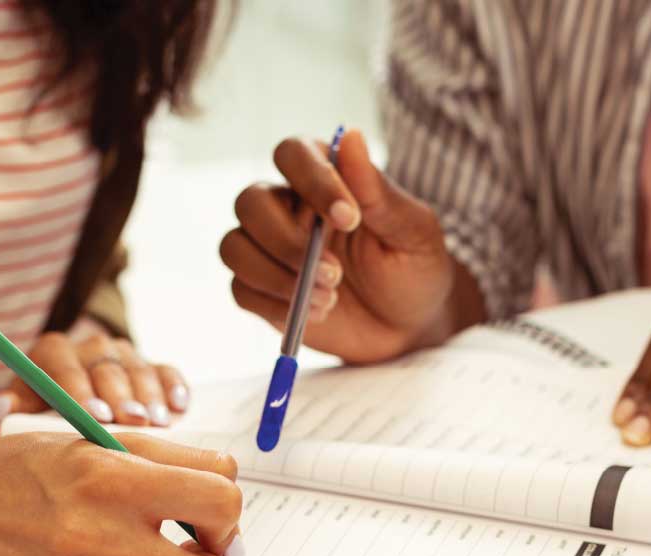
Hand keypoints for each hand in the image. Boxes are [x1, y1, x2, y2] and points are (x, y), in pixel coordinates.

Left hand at [0, 332, 189, 433]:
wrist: (66, 402)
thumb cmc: (36, 415)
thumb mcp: (13, 411)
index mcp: (51, 353)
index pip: (65, 368)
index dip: (80, 392)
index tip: (94, 416)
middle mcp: (89, 347)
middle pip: (107, 368)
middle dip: (121, 396)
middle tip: (134, 421)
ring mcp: (123, 355)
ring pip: (139, 369)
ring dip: (151, 396)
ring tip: (160, 422)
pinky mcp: (151, 366)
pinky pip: (167, 370)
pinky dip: (175, 386)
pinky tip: (181, 406)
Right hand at [0, 432, 246, 555]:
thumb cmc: (29, 468)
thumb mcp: (99, 442)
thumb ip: (175, 461)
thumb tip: (232, 501)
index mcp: (111, 480)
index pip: (219, 501)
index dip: (229, 511)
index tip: (214, 513)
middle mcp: (97, 538)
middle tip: (196, 545)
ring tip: (138, 549)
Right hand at [219, 128, 470, 362]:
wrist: (409, 325)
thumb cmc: (414, 269)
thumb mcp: (412, 231)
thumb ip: (377, 190)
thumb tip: (350, 135)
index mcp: (324, 179)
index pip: (292, 154)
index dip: (312, 181)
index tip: (349, 219)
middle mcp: (288, 207)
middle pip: (250, 202)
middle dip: (286, 242)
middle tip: (334, 274)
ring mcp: (270, 249)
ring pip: (235, 247)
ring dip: (276, 276)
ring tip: (328, 298)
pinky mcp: (263, 290)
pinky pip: (241, 289)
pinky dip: (275, 305)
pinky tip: (317, 313)